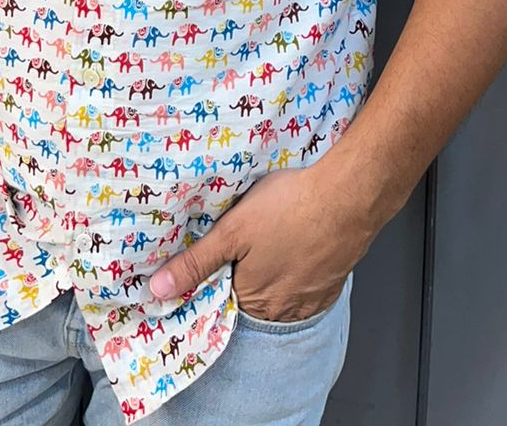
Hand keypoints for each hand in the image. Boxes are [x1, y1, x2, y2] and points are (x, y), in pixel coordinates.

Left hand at [146, 154, 374, 322]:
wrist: (348, 196)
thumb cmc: (289, 209)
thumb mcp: (232, 231)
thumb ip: (196, 262)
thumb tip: (158, 291)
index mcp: (252, 300)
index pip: (222, 302)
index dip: (212, 282)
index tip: (209, 263)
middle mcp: (282, 311)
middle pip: (251, 299)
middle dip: (240, 278)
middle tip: (239, 248)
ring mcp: (311, 300)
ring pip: (279, 294)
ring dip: (270, 276)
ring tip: (266, 244)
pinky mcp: (331, 284)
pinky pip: (305, 287)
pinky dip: (296, 271)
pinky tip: (293, 245)